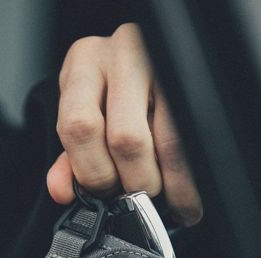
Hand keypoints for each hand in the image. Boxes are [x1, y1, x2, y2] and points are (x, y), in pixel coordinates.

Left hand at [48, 24, 202, 226]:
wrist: (154, 58)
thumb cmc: (112, 95)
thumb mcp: (84, 119)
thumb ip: (70, 159)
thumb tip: (62, 192)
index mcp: (84, 64)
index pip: (79, 127)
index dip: (94, 172)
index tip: (108, 195)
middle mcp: (123, 53)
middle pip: (126, 138)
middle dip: (134, 182)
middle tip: (138, 198)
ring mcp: (166, 60)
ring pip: (168, 141)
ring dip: (168, 183)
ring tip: (169, 201)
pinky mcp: (199, 76)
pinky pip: (197, 138)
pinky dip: (190, 175)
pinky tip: (188, 190)